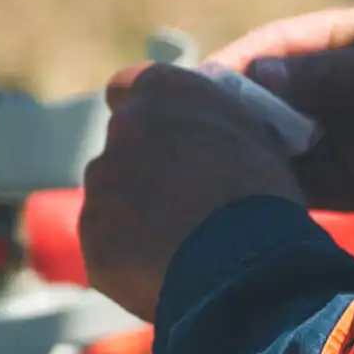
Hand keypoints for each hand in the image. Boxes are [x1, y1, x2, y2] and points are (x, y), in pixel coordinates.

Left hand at [80, 64, 304, 320]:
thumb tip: (206, 133)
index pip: (129, 85)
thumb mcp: (254, 135)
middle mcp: (121, 130)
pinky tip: (169, 267)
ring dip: (136, 212)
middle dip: (145, 167)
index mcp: (161, 92)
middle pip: (123, 146)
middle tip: (184, 197)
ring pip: (112, 195)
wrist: (245, 265)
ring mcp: (100, 186)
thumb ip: (214, 122)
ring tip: (183, 241)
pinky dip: (131, 254)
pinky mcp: (92, 238)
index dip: (148, 111)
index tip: (166, 132)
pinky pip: (108, 242)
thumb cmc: (261, 193)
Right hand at [207, 6, 353, 236]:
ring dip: (253, 158)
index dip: (244, 64)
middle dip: (238, 116)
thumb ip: (338, 74)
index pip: (288, 46)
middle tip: (184, 137)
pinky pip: (311, 188)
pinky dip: (281, 194)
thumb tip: (260, 73)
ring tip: (204, 175)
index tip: (197, 85)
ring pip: (288, 147)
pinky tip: (247, 202)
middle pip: (280, 101)